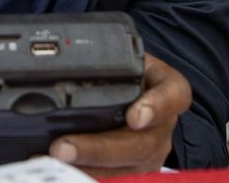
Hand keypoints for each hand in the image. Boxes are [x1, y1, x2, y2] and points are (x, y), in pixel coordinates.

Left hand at [48, 52, 191, 177]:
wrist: (130, 90)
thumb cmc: (123, 72)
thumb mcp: (120, 58)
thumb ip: (100, 59)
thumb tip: (59, 64)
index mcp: (166, 87)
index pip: (174, 95)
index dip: (157, 107)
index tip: (134, 117)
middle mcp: (163, 124)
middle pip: (141, 143)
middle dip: (98, 149)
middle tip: (62, 148)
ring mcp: (152, 152)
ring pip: (128, 169)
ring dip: (88, 168)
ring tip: (54, 162)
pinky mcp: (137, 170)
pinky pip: (117, 179)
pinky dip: (89, 175)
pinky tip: (63, 172)